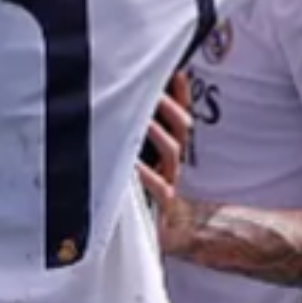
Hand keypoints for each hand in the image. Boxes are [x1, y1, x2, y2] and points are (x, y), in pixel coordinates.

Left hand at [135, 76, 193, 239]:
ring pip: (172, 152)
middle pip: (180, 126)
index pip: (179, 112)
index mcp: (168, 145)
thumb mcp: (140, 157)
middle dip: (168, 106)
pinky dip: (145, 175)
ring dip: (157, 133)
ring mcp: (169, 180)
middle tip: (150, 90)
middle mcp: (172, 160)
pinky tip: (132, 165)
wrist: (167, 231)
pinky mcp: (161, 203)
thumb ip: (134, 132)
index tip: (175, 72)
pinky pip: (159, 187)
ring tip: (141, 119)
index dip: (179, 92)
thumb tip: (121, 100)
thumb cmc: (146, 188)